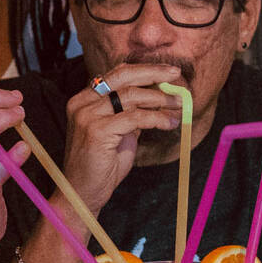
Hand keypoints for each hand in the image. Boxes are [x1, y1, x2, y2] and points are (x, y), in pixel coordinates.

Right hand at [63, 63, 181, 213]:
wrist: (81, 192)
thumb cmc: (100, 165)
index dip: (143, 70)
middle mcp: (82, 103)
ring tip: (179, 104)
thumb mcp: (118, 132)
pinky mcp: (97, 131)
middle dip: (153, 73)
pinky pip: (134, 118)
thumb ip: (131, 112)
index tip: (167, 71)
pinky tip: (170, 123)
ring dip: (160, 99)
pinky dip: (157, 118)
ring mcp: (87, 116)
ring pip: (131, 96)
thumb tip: (158, 96)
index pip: (116, 74)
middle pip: (122, 77)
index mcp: (83, 100)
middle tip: (176, 75)